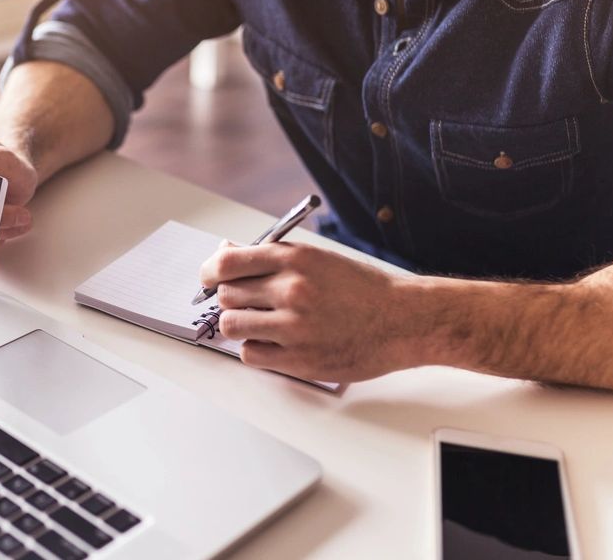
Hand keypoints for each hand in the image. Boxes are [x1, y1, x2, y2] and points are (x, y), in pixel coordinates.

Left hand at [199, 242, 422, 382]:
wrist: (403, 320)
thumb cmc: (361, 289)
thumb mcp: (316, 259)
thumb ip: (270, 257)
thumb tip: (224, 253)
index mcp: (293, 260)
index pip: (226, 263)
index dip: (209, 272)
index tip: (208, 279)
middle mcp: (291, 290)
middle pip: (226, 295)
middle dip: (231, 299)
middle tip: (247, 304)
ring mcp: (294, 327)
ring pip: (232, 325)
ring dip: (239, 325)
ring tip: (258, 324)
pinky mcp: (300, 359)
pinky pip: (250, 355)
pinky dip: (254, 349)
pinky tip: (272, 343)